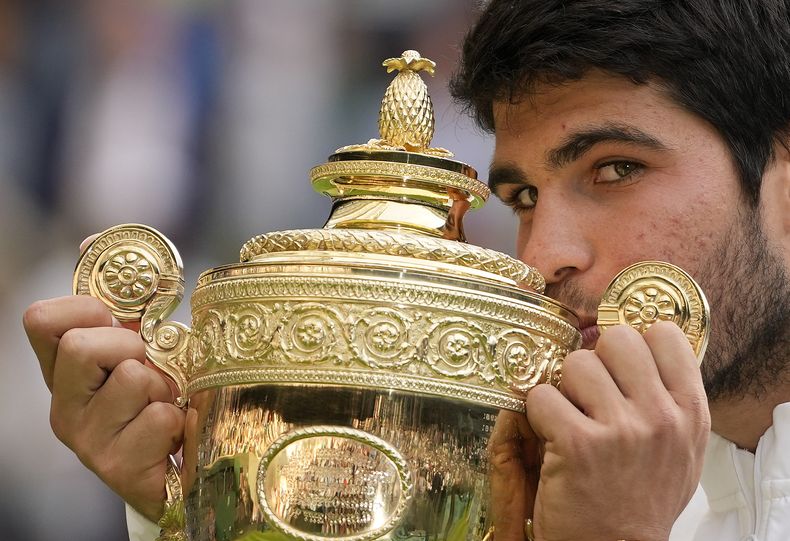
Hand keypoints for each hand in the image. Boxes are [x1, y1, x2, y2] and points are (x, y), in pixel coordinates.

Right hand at [23, 294, 184, 521]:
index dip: (84, 307)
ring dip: (164, 386)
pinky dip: (180, 419)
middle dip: (130, 346)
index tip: (115, 321)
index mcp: (63, 371)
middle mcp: (64, 406)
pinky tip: (174, 433)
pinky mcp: (116, 468)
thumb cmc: (159, 397)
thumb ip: (121, 304)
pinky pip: (160, 417)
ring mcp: (86, 440)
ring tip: (166, 403)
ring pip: (131, 378)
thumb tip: (90, 241)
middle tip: (150, 368)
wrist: (180, 468)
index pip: (40, 319)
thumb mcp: (140, 346)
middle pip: (80, 346)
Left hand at [523, 322, 709, 540]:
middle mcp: (661, 416)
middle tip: (590, 393)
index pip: (664, 335)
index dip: (635, 343)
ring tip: (571, 419)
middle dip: (595, 361)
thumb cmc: (643, 499)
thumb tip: (647, 345)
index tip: (620, 365)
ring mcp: (621, 429)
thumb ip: (669, 398)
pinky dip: (537, 414)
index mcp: (690, 411)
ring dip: (565, 389)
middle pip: (616, 339)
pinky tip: (551, 437)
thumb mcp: (680, 449)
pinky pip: (542, 395)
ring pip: (575, 363)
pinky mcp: (579, 443)